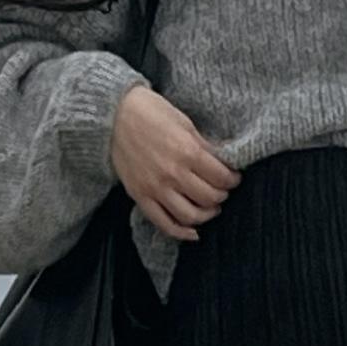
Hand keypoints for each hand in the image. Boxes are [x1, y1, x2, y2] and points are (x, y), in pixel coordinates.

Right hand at [111, 86, 239, 242]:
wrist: (112, 116)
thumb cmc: (150, 112)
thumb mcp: (184, 122)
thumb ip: (204, 146)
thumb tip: (223, 163)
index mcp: (188, 151)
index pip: (222, 177)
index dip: (233, 179)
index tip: (233, 177)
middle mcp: (173, 174)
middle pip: (210, 198)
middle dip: (222, 195)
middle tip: (223, 189)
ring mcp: (155, 188)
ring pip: (191, 216)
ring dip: (207, 214)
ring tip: (211, 207)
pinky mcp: (141, 196)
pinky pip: (164, 223)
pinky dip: (181, 233)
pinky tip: (193, 232)